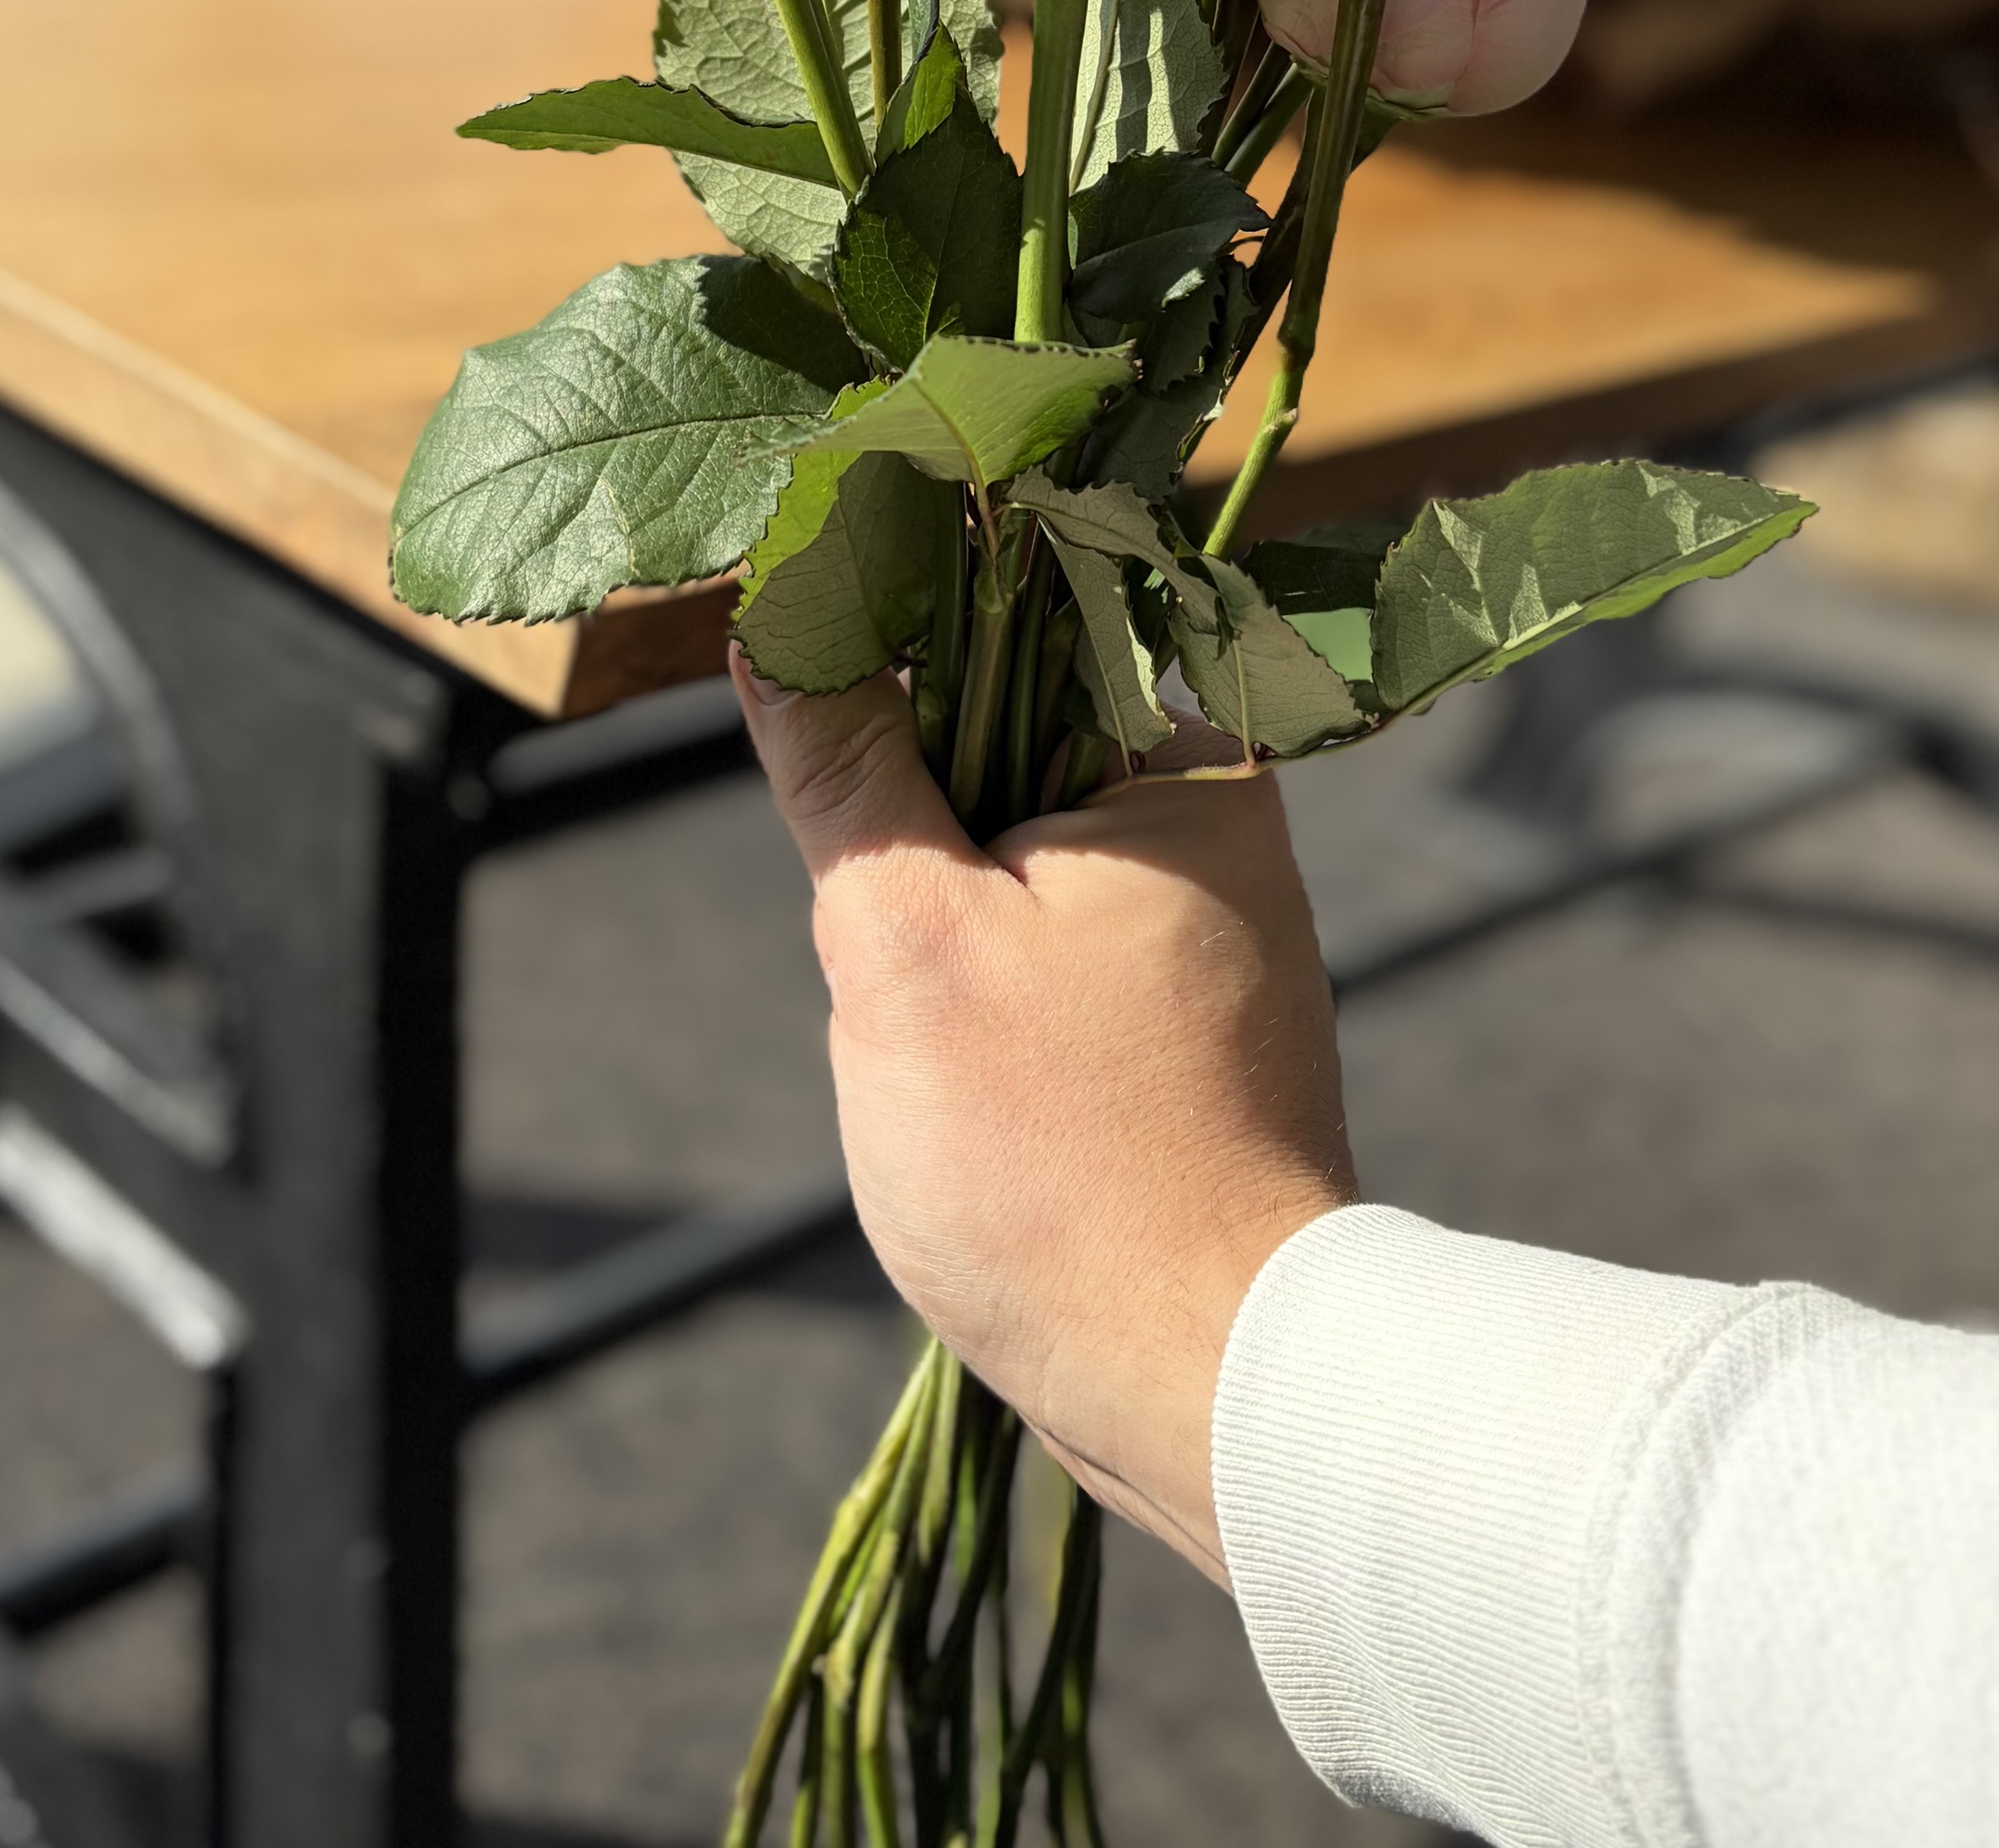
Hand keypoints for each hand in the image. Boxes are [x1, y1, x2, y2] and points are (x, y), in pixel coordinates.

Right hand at [737, 656, 1355, 1586]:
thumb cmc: (1059, 1161)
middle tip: (911, 974)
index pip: (996, 645)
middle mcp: (1220, 824)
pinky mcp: (1187, 1025)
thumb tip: (778, 613)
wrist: (1211, 1384)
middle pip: (992, 763)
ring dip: (944, 947)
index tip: (851, 807)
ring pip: (1005, 872)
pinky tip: (989, 1100)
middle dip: (915, 860)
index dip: (888, 711)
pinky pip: (1047, 959)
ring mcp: (1211, 930)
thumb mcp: (906, 940)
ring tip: (961, 1059)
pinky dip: (990, 1012)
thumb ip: (842, 766)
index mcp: (1185, 762)